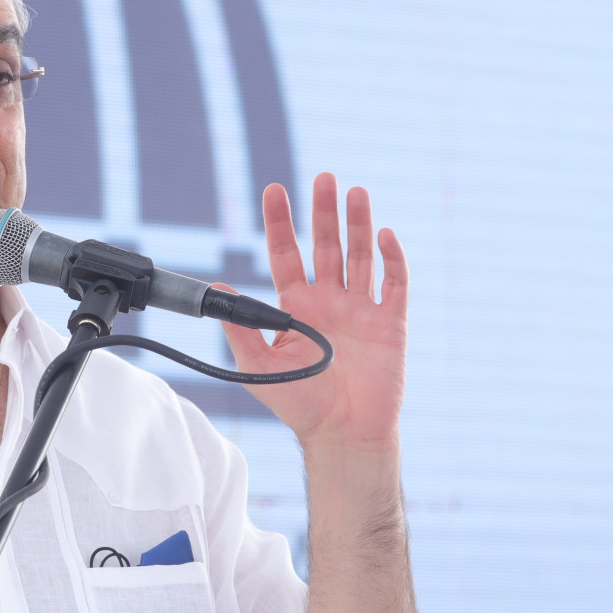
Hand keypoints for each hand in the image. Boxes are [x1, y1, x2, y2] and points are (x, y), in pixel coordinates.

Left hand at [219, 175, 407, 448]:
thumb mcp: (259, 368)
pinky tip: (383, 234)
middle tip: (322, 177)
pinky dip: (391, 257)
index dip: (280, 222)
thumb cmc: (300, 405)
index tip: (274, 190)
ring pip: (360, 255)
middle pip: (326, 245)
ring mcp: (361, 309)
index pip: (286, 253)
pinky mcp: (391, 322)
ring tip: (354, 191)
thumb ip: (240, 329)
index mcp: (297, 307)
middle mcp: (329, 301)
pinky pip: (394, 282)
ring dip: (358, 223)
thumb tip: (218, 289)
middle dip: (323, 212)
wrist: (343, 435)